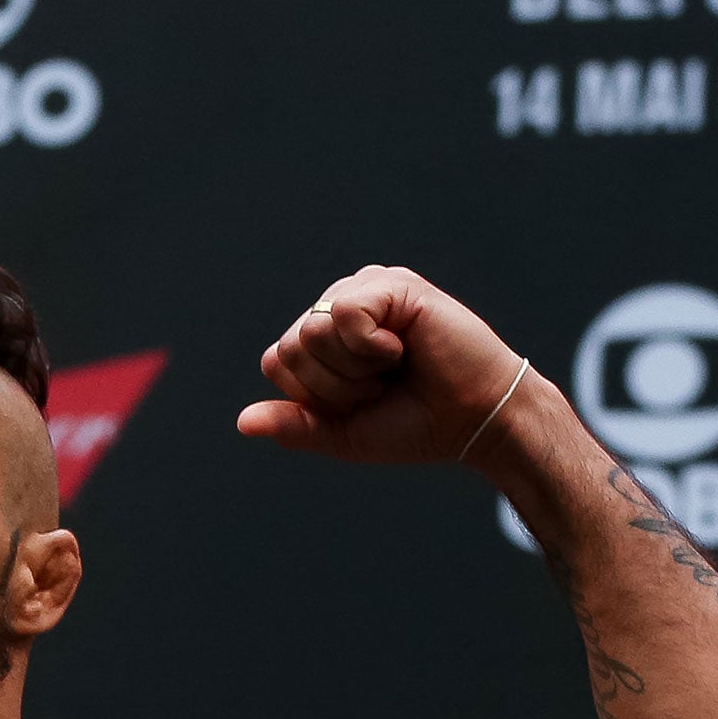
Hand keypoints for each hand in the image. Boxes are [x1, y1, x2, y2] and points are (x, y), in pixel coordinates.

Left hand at [236, 266, 525, 463]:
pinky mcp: (393, 284)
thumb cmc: (415, 425)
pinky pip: (345, 312)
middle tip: (382, 385)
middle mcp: (341, 305)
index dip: (313, 397)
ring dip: (353, 369)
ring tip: (394, 367)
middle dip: (333, 386)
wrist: (475, 422)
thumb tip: (242, 422)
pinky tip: (403, 347)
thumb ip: (294, 425)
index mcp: (325, 336)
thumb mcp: (343, 434)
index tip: (360, 402)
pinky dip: (369, 346)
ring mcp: (367, 289)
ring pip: (312, 330)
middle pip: (290, 347)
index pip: (276, 361)